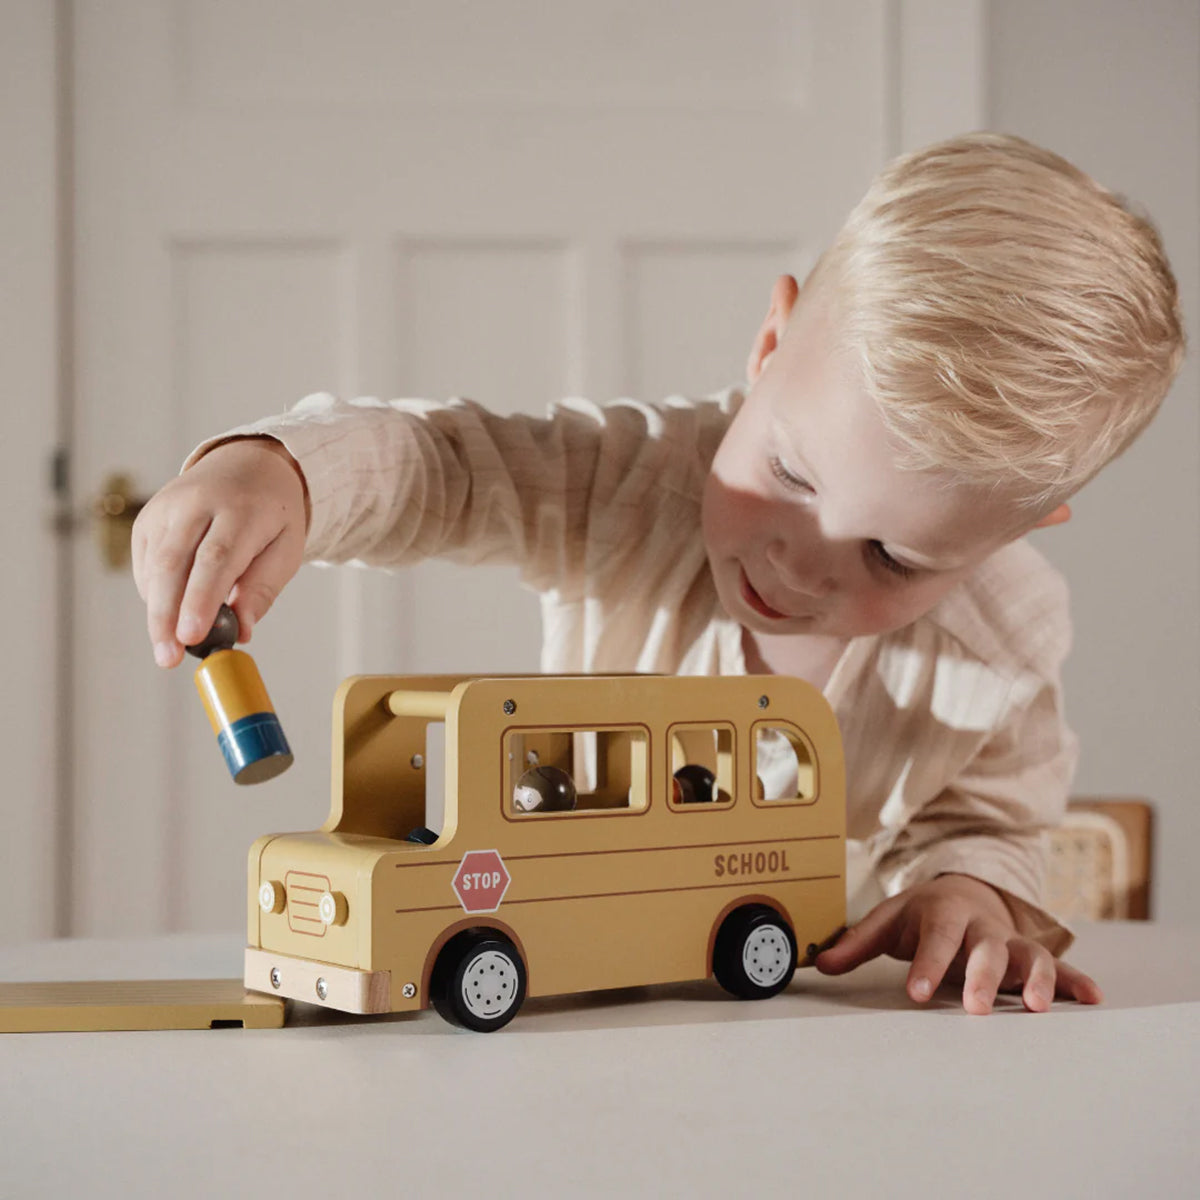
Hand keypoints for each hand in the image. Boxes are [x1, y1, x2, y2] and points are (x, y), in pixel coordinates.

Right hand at [131, 437, 308, 668]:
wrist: (247, 465)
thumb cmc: (271, 516)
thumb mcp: (286, 548)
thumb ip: (263, 588)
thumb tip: (241, 630)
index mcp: (241, 509)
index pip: (216, 558)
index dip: (201, 599)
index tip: (191, 637)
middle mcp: (197, 503)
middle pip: (174, 563)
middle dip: (167, 616)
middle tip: (168, 658)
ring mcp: (166, 508)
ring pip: (154, 567)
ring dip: (158, 612)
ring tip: (169, 648)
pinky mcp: (147, 518)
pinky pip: (146, 566)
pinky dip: (156, 595)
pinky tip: (172, 610)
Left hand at [814, 872, 1103, 1013]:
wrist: (963, 890)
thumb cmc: (922, 914)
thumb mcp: (888, 922)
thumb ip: (856, 943)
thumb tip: (819, 964)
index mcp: (944, 914)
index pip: (935, 938)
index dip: (926, 965)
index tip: (916, 993)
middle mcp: (981, 926)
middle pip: (985, 948)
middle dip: (982, 977)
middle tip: (974, 1007)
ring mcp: (1010, 941)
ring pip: (1028, 955)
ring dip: (1036, 979)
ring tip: (1037, 1008)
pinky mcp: (1032, 957)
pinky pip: (1059, 968)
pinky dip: (1075, 982)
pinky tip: (1091, 999)